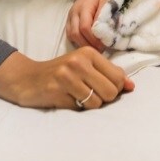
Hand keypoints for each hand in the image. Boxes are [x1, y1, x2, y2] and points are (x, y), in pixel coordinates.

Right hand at [0, 48, 134, 110]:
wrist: (27, 78)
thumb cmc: (60, 74)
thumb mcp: (85, 67)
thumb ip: (109, 74)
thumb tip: (131, 86)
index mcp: (88, 53)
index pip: (118, 77)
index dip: (114, 88)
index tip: (99, 86)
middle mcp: (78, 61)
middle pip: (111, 92)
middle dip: (103, 98)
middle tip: (88, 93)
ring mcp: (67, 75)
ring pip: (97, 102)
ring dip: (89, 105)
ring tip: (76, 95)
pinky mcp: (57, 89)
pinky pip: (81, 107)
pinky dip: (76, 107)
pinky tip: (66, 98)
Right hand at [68, 0, 119, 49]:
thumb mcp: (107, 1)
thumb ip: (104, 16)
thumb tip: (103, 33)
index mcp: (83, 7)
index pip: (85, 27)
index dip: (93, 39)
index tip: (103, 46)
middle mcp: (74, 13)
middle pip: (75, 33)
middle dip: (87, 45)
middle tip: (99, 51)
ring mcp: (70, 16)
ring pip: (71, 35)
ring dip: (81, 44)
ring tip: (94, 49)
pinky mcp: (69, 20)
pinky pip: (70, 33)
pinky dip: (77, 41)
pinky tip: (87, 44)